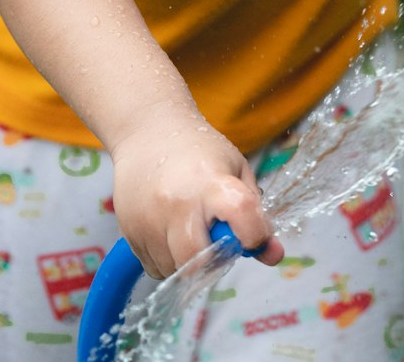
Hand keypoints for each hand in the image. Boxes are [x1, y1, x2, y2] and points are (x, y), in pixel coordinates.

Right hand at [109, 103, 284, 278]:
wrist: (147, 132)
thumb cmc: (198, 152)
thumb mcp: (234, 169)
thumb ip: (255, 212)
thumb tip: (274, 255)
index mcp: (211, 181)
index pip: (241, 212)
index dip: (254, 234)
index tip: (254, 238)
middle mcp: (177, 203)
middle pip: (197, 260)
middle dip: (213, 263)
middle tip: (218, 244)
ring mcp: (149, 220)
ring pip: (175, 270)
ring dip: (190, 263)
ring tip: (191, 231)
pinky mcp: (129, 232)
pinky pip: (155, 268)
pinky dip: (168, 260)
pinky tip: (170, 233)